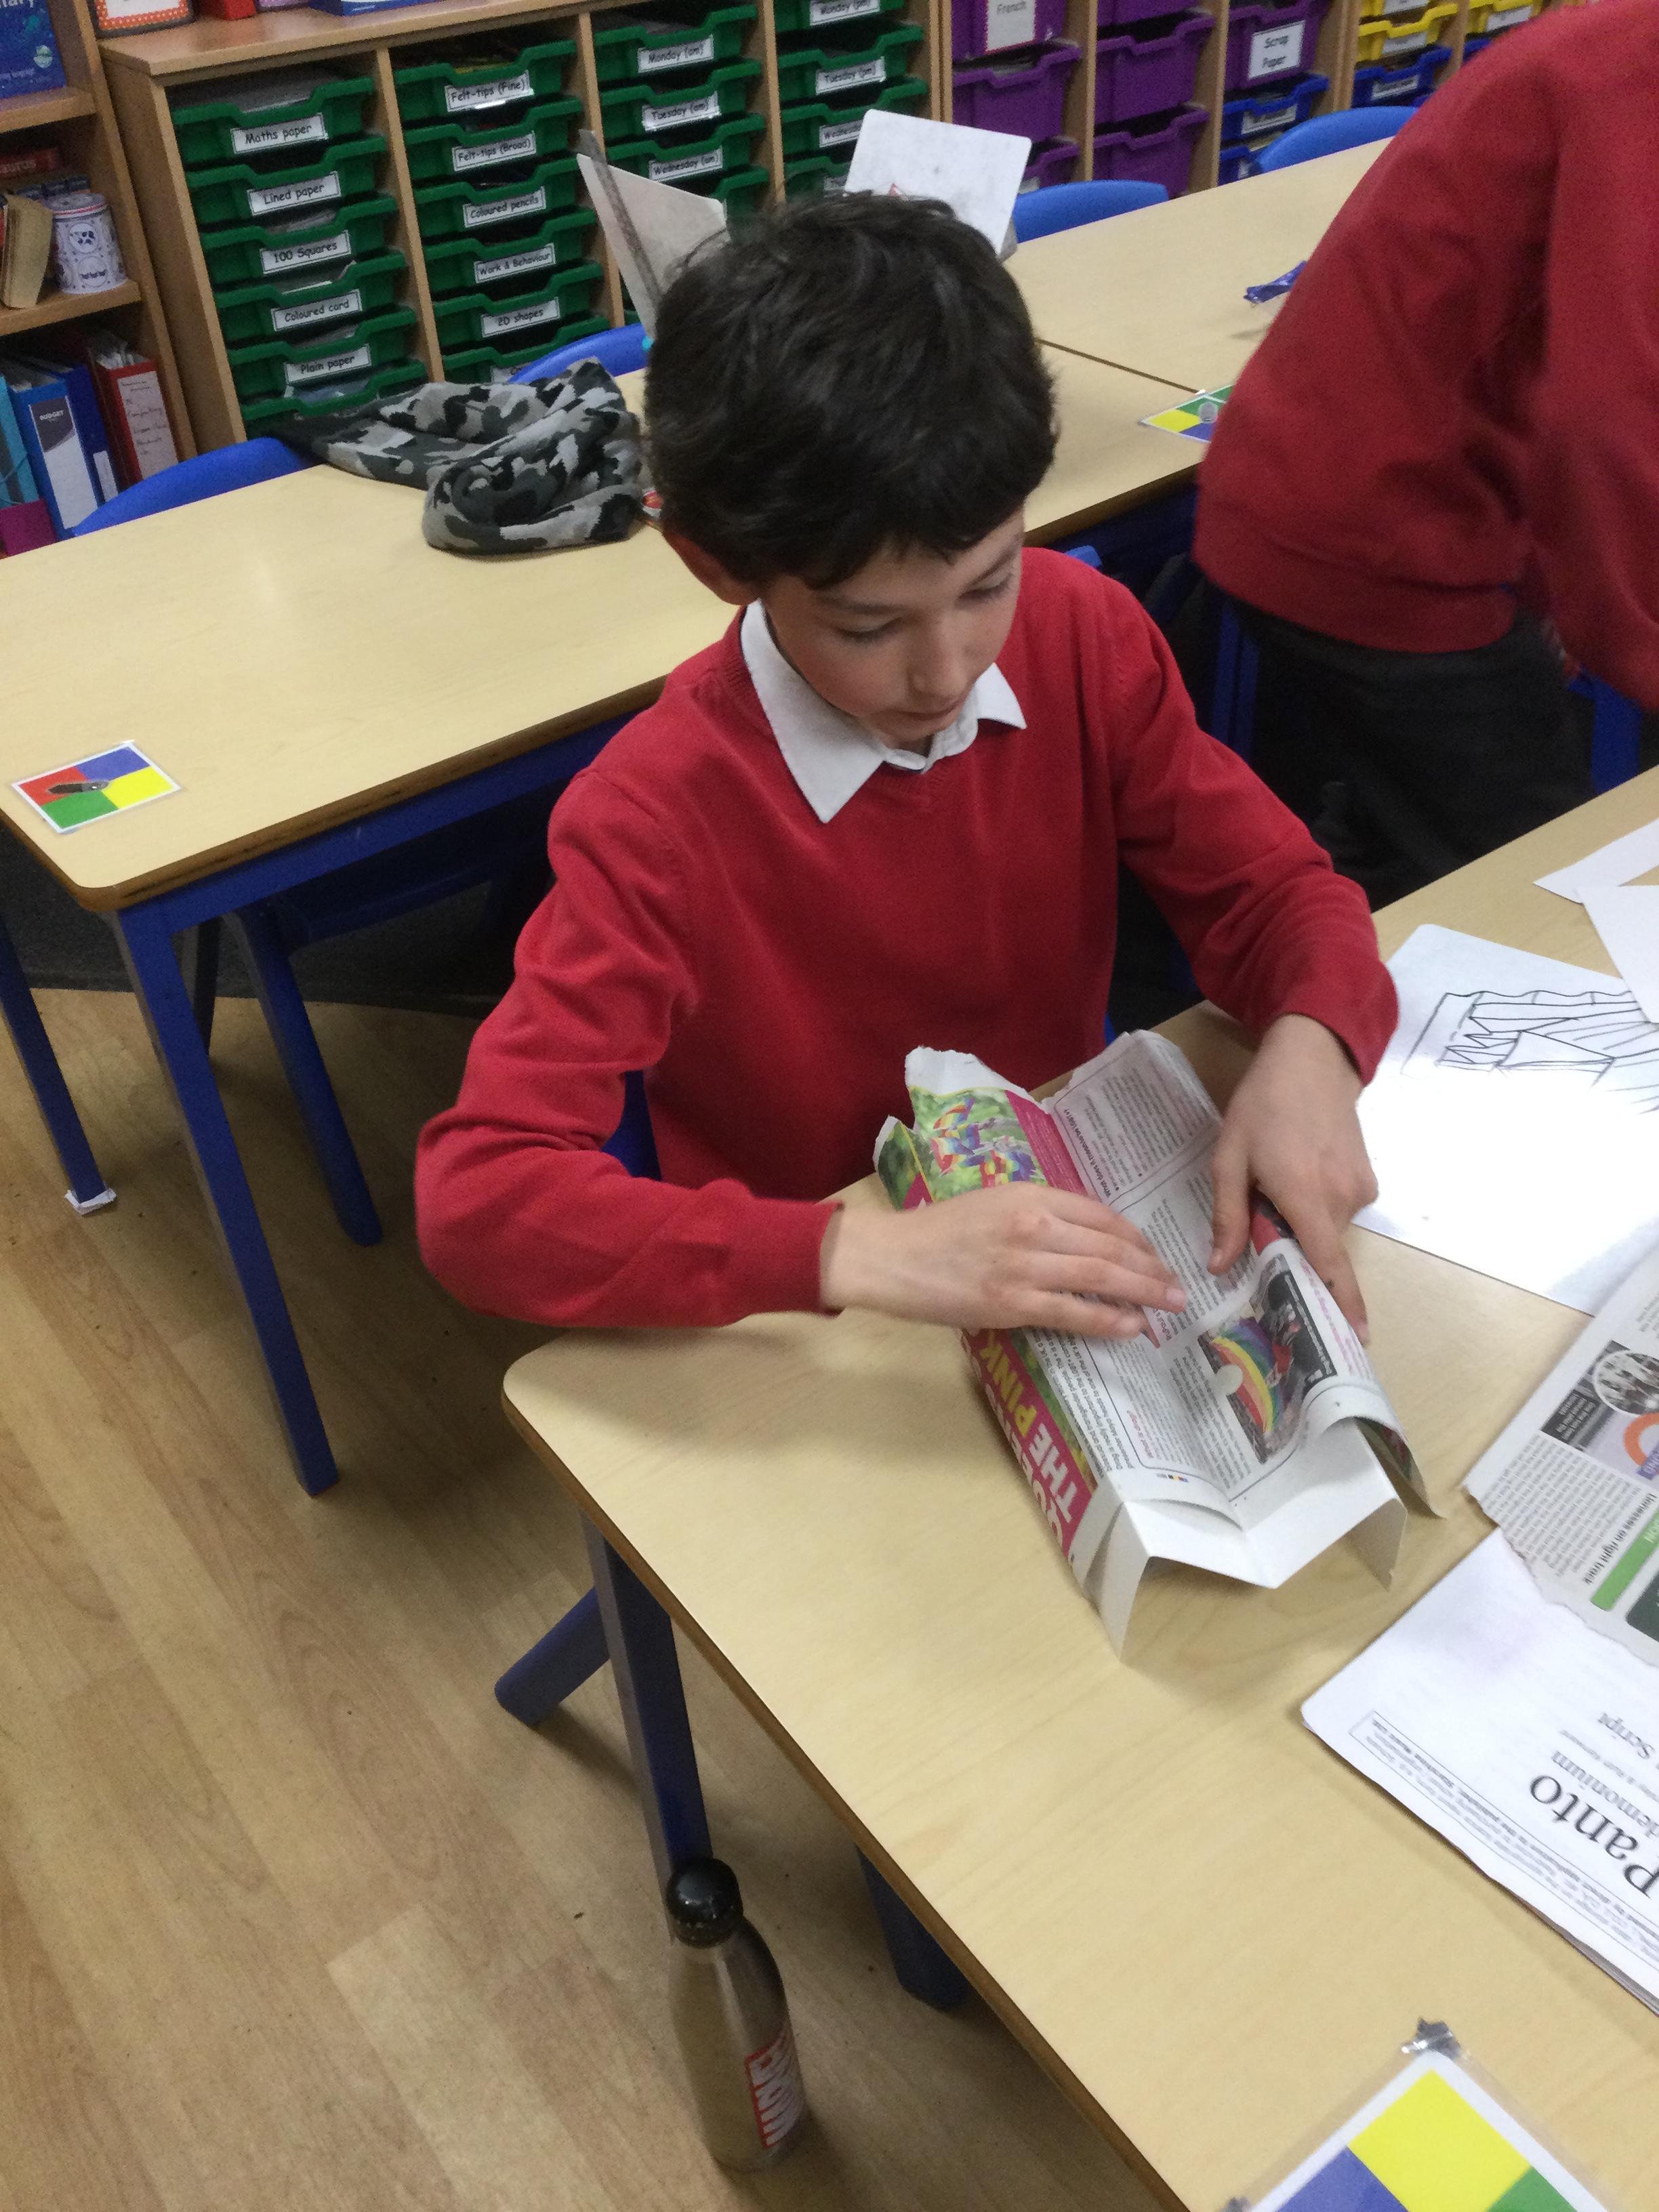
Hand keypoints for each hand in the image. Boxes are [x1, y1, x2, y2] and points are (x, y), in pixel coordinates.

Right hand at [821, 1181, 1186, 1340]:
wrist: (891, 1258)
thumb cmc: (938, 1231)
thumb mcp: (993, 1203)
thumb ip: (1037, 1213)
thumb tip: (1083, 1238)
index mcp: (1029, 1195)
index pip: (1099, 1214)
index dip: (1135, 1237)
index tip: (1153, 1253)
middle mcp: (1033, 1225)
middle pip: (1109, 1246)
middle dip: (1150, 1267)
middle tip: (1177, 1284)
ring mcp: (1024, 1266)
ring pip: (1099, 1278)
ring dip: (1142, 1292)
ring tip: (1169, 1305)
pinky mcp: (1012, 1304)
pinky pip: (1072, 1314)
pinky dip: (1107, 1320)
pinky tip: (1132, 1326)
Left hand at [1208, 1014, 1377, 1337]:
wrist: (1312, 1058)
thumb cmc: (1263, 1105)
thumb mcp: (1229, 1157)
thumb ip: (1227, 1215)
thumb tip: (1220, 1267)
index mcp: (1305, 1196)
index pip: (1328, 1263)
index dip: (1341, 1303)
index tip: (1352, 1339)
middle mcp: (1341, 1199)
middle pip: (1319, 1250)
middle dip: (1294, 1252)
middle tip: (1263, 1231)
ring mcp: (1360, 1189)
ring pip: (1327, 1230)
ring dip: (1303, 1224)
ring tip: (1276, 1187)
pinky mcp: (1368, 1179)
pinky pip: (1337, 1210)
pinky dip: (1316, 1207)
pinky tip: (1297, 1174)